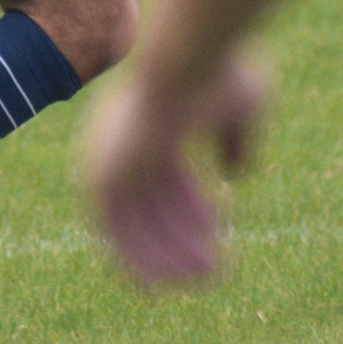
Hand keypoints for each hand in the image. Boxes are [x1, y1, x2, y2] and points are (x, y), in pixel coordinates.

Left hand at [85, 56, 267, 285]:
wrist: (186, 59)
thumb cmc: (217, 73)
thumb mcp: (240, 104)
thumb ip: (235, 138)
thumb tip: (237, 172)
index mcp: (145, 120)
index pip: (164, 175)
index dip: (193, 203)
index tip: (222, 221)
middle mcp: (118, 142)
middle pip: (149, 204)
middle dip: (185, 236)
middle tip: (217, 262)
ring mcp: (106, 161)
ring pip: (135, 225)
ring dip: (170, 257)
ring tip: (210, 278)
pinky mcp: (101, 180)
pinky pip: (119, 238)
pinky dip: (145, 262)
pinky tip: (176, 284)